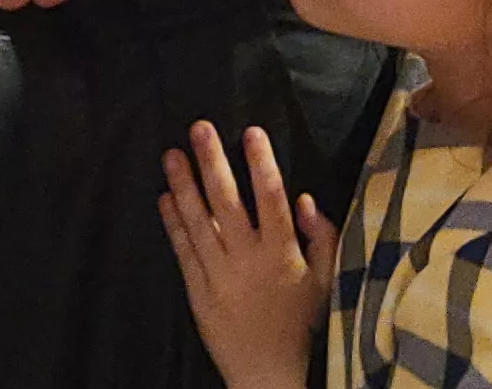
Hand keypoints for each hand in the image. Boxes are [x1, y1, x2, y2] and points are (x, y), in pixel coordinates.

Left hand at [159, 122, 331, 388]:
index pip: (271, 199)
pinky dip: (174, 224)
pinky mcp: (198, 291)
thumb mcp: (326, 282)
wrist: (268, 374)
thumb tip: (305, 198)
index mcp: (282, 254)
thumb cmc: (302, 324)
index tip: (251, 131)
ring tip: (171, 154)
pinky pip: (184, 251)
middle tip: (198, 128)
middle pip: (228, 202)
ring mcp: (219, 275)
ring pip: (199, 222)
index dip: (261, 163)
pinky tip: (165, 197)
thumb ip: (321, 238)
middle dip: (213, 162)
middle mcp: (248, 259)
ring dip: (184, 186)